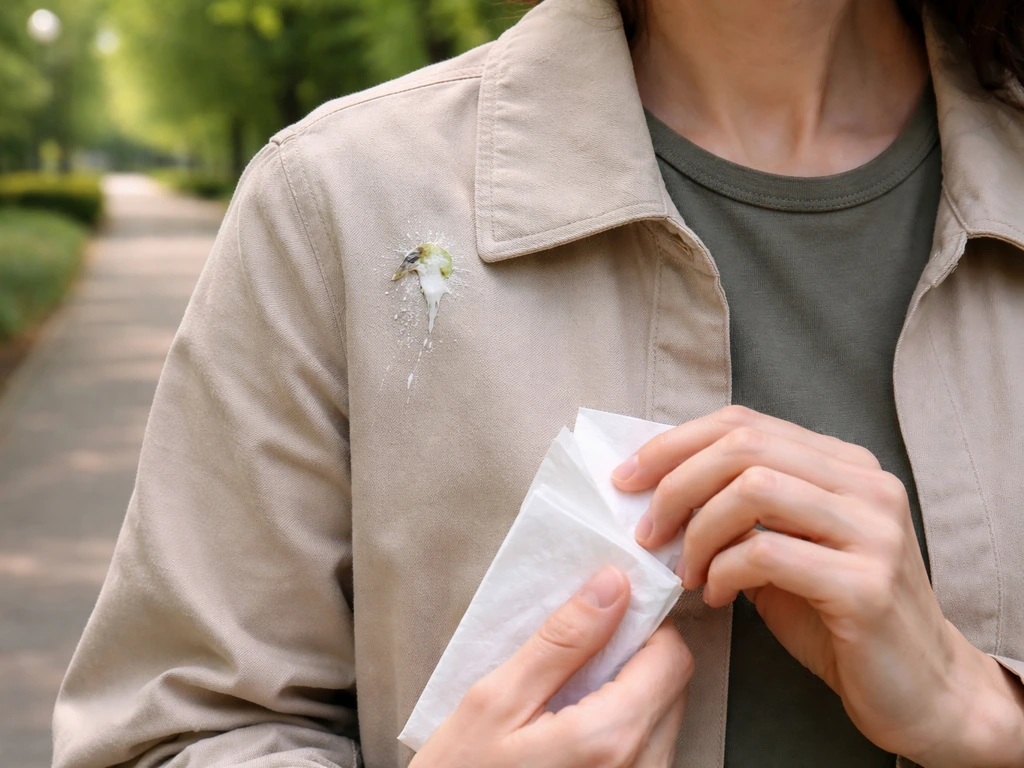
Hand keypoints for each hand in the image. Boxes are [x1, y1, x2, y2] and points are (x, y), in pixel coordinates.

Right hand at [410, 566, 693, 767]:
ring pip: (664, 717)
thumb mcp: (496, 700)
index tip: (604, 619)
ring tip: (568, 701)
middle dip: (633, 660)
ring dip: (628, 695)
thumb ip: (562, 641)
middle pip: (673, 686)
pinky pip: (649, 749)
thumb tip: (612, 586)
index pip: (672, 656)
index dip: (642, 626)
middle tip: (575, 661)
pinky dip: (622, 729)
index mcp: (611, 739)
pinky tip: (573, 730)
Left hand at [612, 405, 1023, 767]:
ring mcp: (873, 531)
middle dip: (676, 483)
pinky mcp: (866, 584)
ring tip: (684, 569)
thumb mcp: (784, 547)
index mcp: (845, 465)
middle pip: (744, 446)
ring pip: (754, 488)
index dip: (676, 443)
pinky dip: (723, 571)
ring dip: (698, 530)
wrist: (921, 690)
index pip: (745, 423)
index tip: (629, 477)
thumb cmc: (837, 617)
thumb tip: (658, 490)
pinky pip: (766, 554)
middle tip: (647, 530)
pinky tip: (714, 596)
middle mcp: (866, 485)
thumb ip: (740, 511)